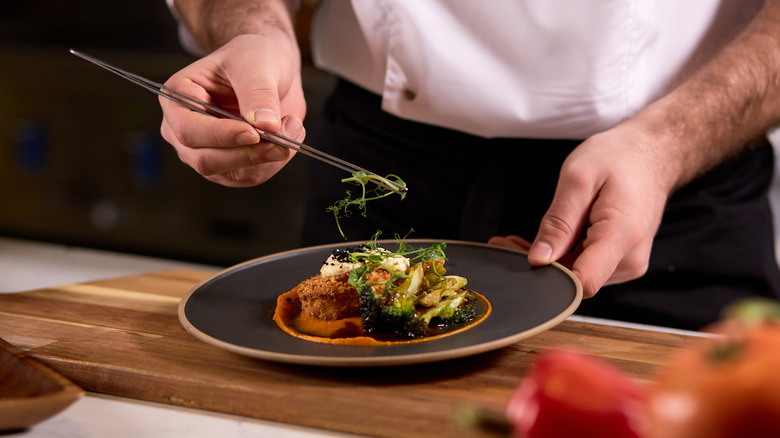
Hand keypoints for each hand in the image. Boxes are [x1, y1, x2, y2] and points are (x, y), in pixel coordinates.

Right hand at [159, 33, 306, 186]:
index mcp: (178, 98)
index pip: (189, 130)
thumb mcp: (256, 63)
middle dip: (248, 154)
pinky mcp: (231, 167)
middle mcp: (185, 130)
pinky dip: (274, 162)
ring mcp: (206, 152)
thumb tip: (265, 124)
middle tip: (282, 141)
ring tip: (292, 127)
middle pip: (206, 160)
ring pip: (232, 173)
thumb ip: (258, 93)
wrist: (271, 70)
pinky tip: (288, 138)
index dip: (221, 136)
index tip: (254, 133)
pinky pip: (252, 177)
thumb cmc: (253, 58)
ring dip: (267, 157)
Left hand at [491, 123, 673, 297]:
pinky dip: (561, 255)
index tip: (519, 255)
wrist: (653, 153)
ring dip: (547, 260)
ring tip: (517, 240)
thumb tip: (539, 259)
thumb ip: (558, 222)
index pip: (582, 282)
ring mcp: (627, 263)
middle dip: (538, 264)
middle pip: (574, 280)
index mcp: (621, 237)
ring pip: (576, 275)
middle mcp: (629, 259)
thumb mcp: (578, 178)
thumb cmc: (619, 157)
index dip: (546, 275)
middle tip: (506, 242)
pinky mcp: (620, 261)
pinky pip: (585, 266)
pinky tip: (544, 241)